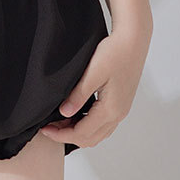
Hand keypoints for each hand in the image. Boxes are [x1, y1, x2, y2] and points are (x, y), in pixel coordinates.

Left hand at [39, 25, 150, 149]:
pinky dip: (88, 125)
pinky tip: (76, 114)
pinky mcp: (121, 103)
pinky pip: (103, 125)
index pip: (82, 133)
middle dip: (67, 136)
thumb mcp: (93, 72)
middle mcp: (118, 114)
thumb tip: (64, 113)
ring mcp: (121, 110)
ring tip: (59, 121)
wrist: (133, 40)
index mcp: (111, 110)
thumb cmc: (115, 52)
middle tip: (49, 127)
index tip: (45, 129)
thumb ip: (78, 95)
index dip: (61, 134)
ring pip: (97, 134)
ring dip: (78, 132)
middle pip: (90, 138)